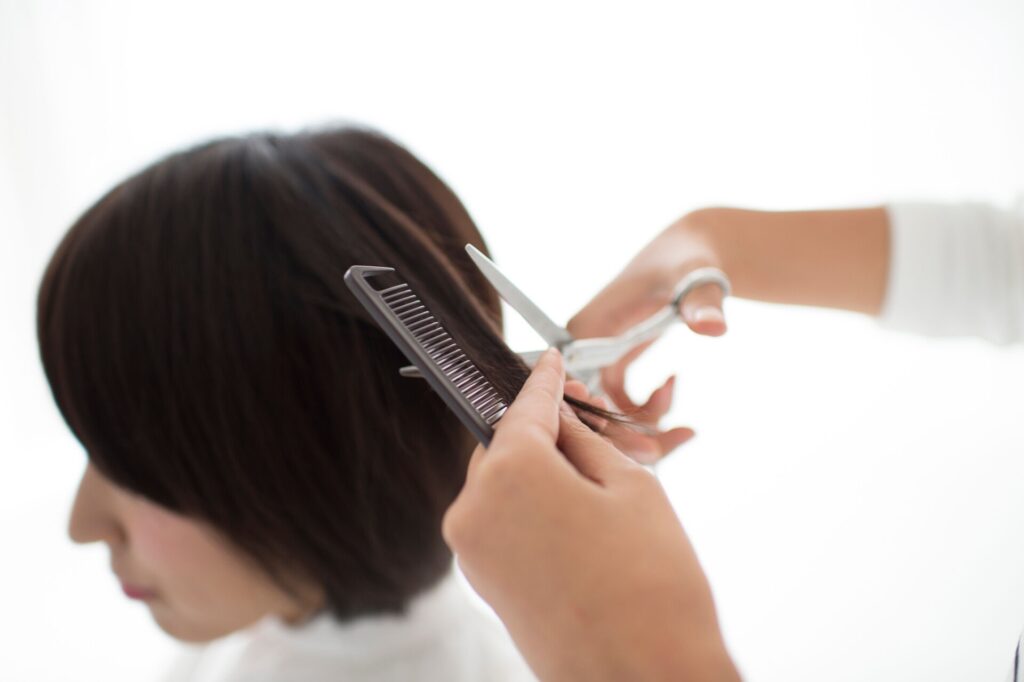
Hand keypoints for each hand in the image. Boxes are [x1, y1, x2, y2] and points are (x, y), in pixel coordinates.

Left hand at [444, 348, 738, 681]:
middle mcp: (474, 507)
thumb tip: (559, 419)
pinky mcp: (481, 583)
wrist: (645, 678)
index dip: (543, 380)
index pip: (524, 406)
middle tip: (587, 428)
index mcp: (509, 472)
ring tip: (594, 485)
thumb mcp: (631, 487)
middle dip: (543, 433)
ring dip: (537, 473)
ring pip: (500, 484)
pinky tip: (574, 519)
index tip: (548, 361)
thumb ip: (584, 441)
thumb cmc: (652, 582)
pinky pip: (500, 522)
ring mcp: (471, 550)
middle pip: (505, 445)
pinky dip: (529, 509)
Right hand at [567, 216, 727, 456]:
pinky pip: (620, 407)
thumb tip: (712, 328)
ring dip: (642, 431)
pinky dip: (647, 415)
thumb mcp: (695, 278)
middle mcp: (585, 346)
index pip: (575, 387)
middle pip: (588, 409)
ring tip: (686, 429)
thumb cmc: (689, 257)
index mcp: (588, 327)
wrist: (698, 252)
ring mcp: (599, 358)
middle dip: (624, 437)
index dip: (598, 421)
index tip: (636, 441)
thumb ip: (702, 304)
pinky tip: (675, 393)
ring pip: (606, 415)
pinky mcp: (615, 365)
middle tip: (666, 448)